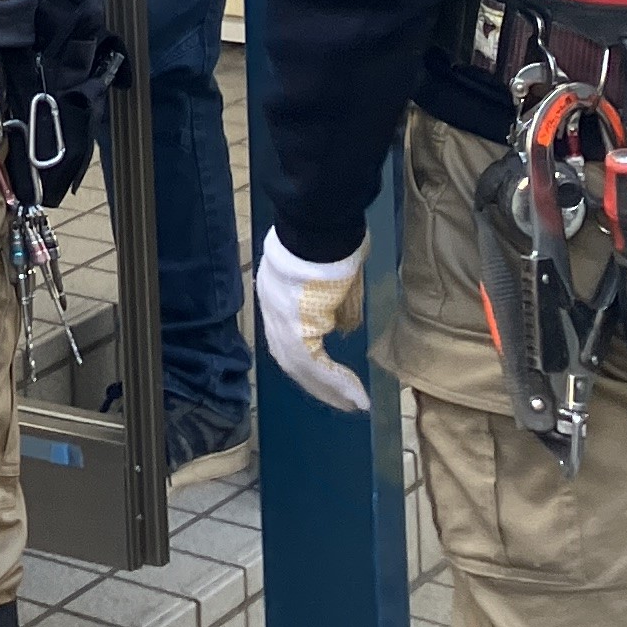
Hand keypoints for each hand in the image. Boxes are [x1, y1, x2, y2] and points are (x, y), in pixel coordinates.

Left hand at [256, 227, 370, 412]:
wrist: (321, 223)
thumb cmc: (332, 241)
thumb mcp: (335, 277)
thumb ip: (337, 307)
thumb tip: (343, 329)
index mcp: (276, 295)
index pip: (286, 339)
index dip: (307, 362)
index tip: (328, 380)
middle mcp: (271, 310)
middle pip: (289, 358)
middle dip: (317, 384)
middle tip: (341, 402)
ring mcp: (279, 318)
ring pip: (301, 367)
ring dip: (329, 389)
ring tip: (352, 403)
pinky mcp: (294, 325)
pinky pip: (315, 364)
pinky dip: (336, 382)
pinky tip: (355, 395)